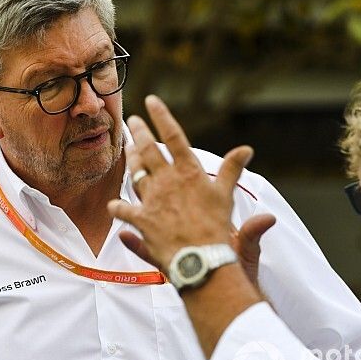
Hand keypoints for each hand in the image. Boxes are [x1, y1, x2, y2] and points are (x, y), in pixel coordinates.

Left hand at [108, 95, 262, 273]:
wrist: (202, 259)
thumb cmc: (217, 228)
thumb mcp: (226, 196)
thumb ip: (233, 171)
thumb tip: (247, 149)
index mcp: (188, 172)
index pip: (173, 137)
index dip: (162, 116)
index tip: (151, 101)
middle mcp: (167, 181)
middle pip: (148, 150)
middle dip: (138, 133)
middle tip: (131, 120)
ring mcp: (152, 199)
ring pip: (136, 172)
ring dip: (131, 159)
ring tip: (127, 148)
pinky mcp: (142, 219)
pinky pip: (124, 209)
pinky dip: (119, 208)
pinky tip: (114, 205)